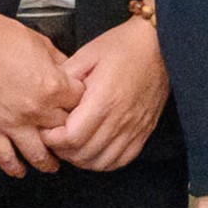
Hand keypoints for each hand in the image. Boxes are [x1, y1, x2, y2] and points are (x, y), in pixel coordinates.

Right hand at [0, 0, 75, 177]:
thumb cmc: (2, 36)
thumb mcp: (43, 45)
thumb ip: (62, 64)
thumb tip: (72, 74)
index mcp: (53, 87)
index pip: (81, 106)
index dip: (84, 108)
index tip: (84, 111)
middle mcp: (36, 110)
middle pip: (64, 132)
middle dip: (70, 135)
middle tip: (73, 141)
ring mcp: (11, 122)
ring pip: (37, 154)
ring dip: (47, 162)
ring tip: (53, 166)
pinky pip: (3, 155)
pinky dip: (12, 167)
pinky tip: (19, 171)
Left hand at [41, 13, 167, 171]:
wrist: (161, 45)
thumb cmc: (125, 46)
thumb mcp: (87, 54)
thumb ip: (65, 77)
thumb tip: (49, 96)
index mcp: (103, 100)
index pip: (71, 137)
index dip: (52, 139)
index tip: (46, 129)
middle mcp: (120, 119)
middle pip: (83, 154)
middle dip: (62, 150)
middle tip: (54, 138)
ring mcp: (135, 128)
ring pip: (101, 162)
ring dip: (81, 159)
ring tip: (72, 145)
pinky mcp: (144, 131)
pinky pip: (122, 159)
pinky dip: (104, 161)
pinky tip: (94, 150)